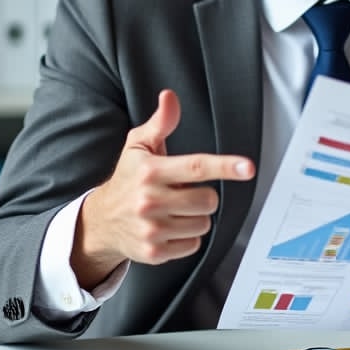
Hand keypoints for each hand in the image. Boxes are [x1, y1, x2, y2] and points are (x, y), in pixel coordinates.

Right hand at [73, 89, 254, 287]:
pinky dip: (186, 237)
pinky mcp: (154, 252)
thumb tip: (170, 98)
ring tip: (174, 210)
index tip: (248, 167)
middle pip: (207, 200)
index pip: (196, 167)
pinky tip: (168, 227)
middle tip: (182, 192)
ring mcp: (151, 228)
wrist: (101, 221)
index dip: (226, 166)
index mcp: (150, 171)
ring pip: (203, 224)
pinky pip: (193, 244)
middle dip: (202, 195)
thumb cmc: (127, 179)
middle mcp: (150, 200)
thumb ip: (160, 122)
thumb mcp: (138, 146)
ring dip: (195, 217)